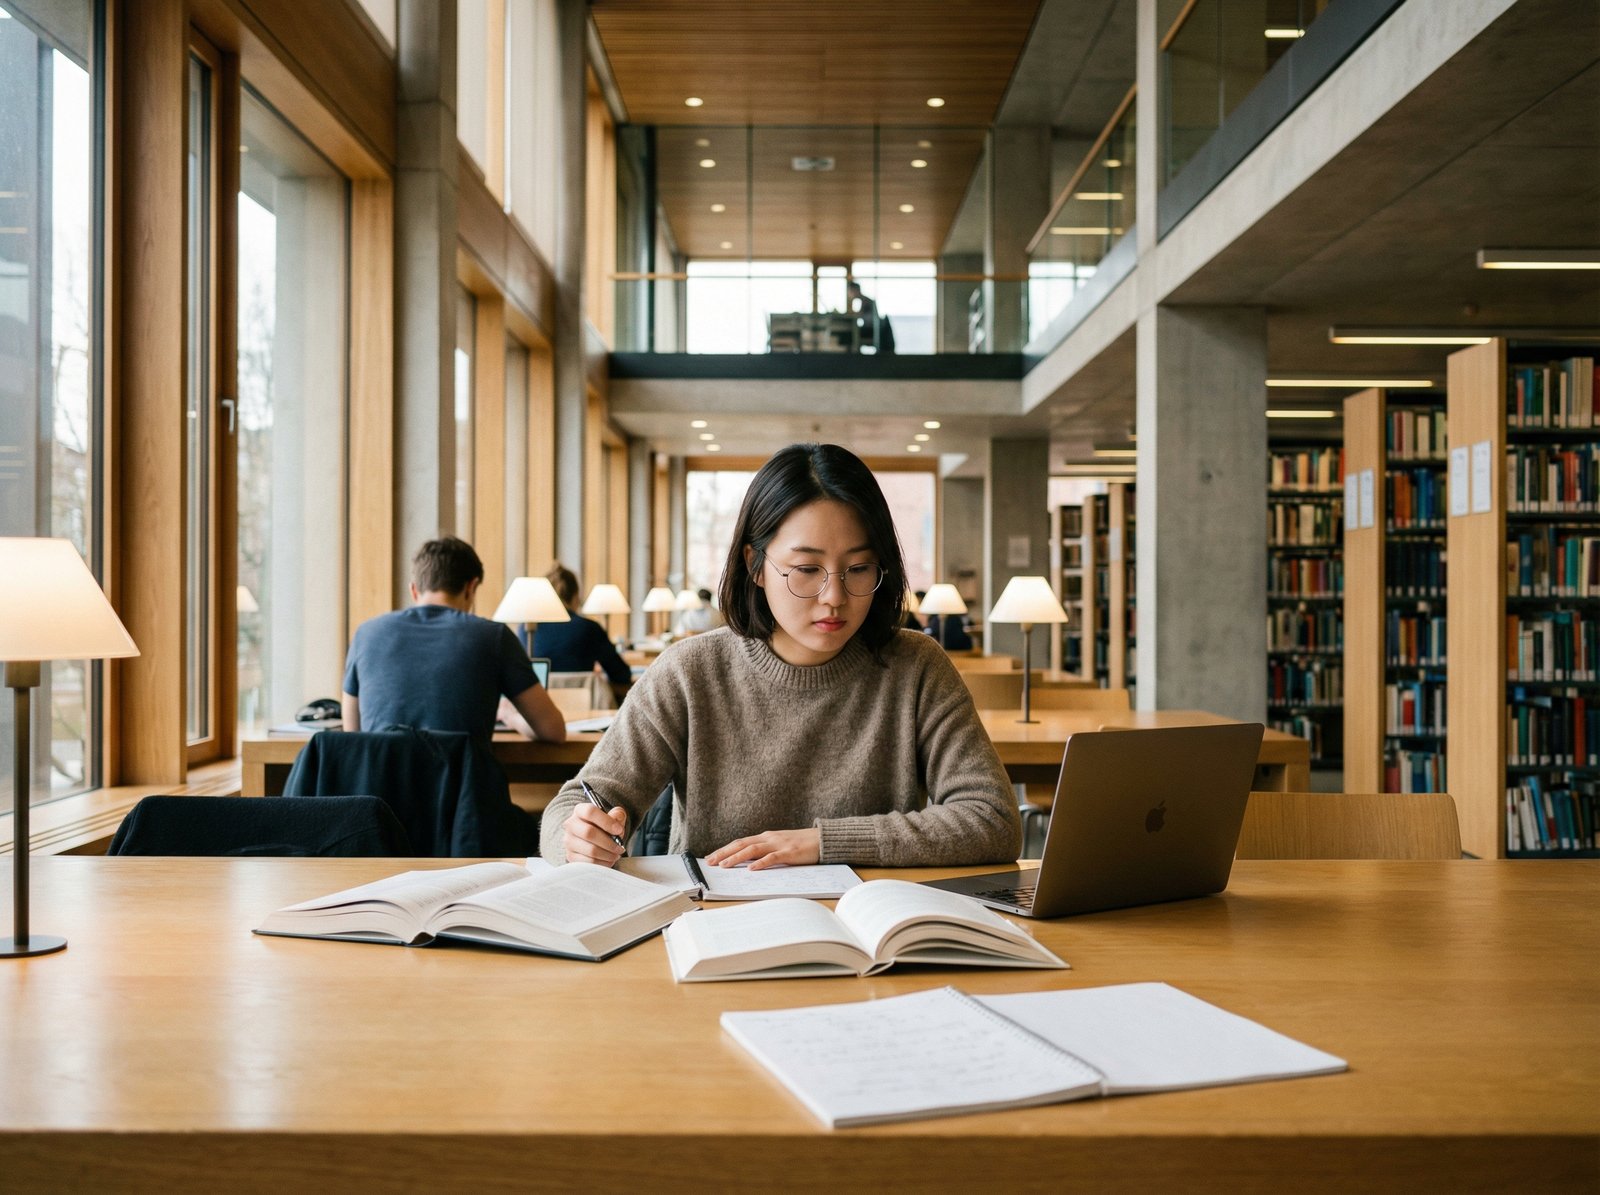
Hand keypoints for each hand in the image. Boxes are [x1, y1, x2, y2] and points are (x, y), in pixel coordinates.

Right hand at [562, 802, 627, 866]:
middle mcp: (571, 825)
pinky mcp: (571, 856)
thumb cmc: (604, 827)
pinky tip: (609, 860)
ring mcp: (569, 841)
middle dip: (609, 842)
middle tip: (620, 847)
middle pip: (589, 833)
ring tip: (616, 855)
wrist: (594, 840)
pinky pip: (589, 862)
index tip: (619, 830)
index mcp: (580, 811)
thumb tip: (617, 818)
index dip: (606, 821)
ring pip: (590, 850)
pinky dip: (602, 863)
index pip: (590, 812)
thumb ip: (617, 815)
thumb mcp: (613, 817)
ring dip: (608, 854)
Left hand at [706, 828, 820, 869]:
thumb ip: (766, 851)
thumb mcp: (780, 846)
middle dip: (724, 853)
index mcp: (765, 837)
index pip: (740, 842)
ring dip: (737, 858)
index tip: (711, 857)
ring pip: (752, 849)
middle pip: (741, 844)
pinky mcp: (789, 852)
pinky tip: (751, 869)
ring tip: (724, 866)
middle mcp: (769, 838)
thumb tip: (747, 862)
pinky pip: (772, 858)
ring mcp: (779, 844)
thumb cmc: (801, 845)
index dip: (724, 849)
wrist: (822, 839)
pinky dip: (760, 863)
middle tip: (710, 862)